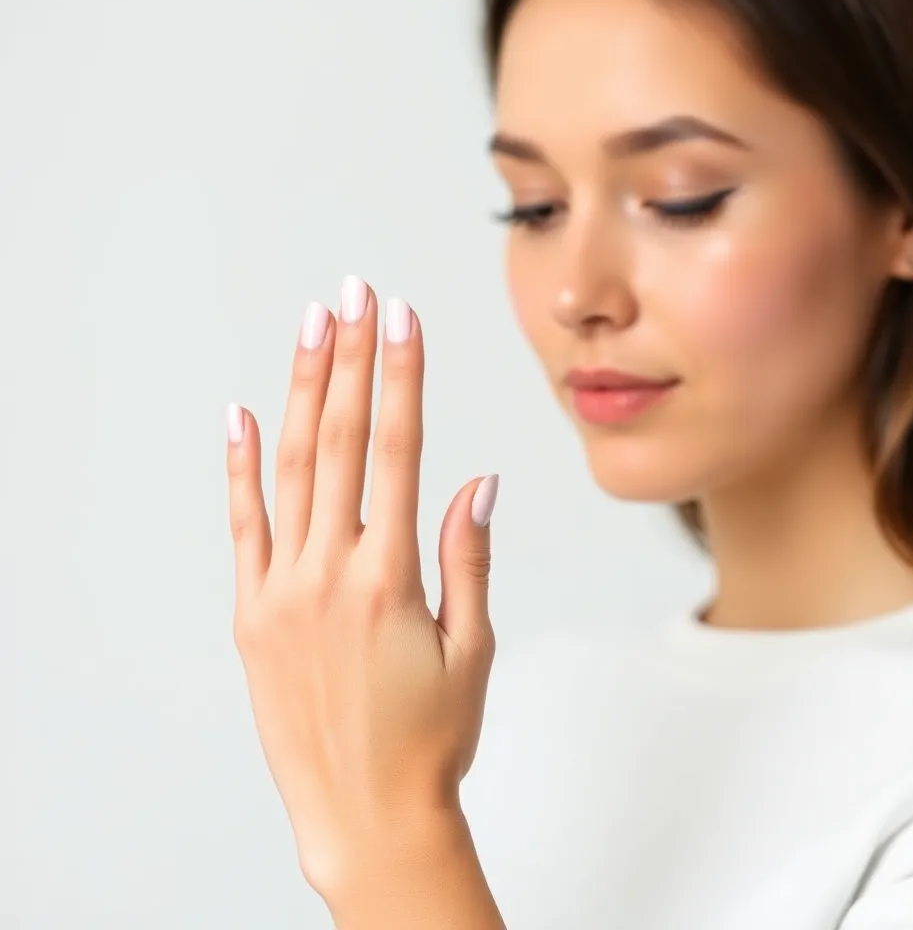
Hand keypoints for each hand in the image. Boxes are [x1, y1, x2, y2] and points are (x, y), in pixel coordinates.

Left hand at [224, 277, 498, 904]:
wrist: (365, 816)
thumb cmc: (432, 739)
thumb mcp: (473, 651)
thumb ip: (468, 560)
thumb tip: (476, 483)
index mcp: (391, 577)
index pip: (397, 449)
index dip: (401, 376)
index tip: (404, 318)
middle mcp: (330, 572)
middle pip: (340, 441)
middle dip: (350, 357)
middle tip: (355, 294)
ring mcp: (281, 591)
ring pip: (290, 469)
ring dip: (301, 392)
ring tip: (312, 328)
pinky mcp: (251, 615)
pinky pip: (242, 527)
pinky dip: (237, 469)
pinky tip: (238, 416)